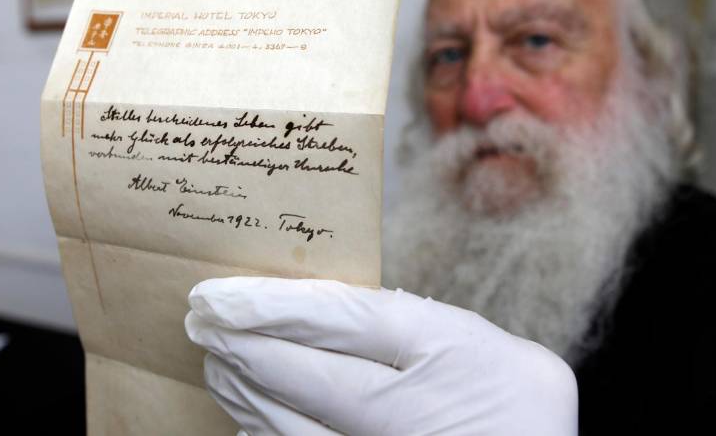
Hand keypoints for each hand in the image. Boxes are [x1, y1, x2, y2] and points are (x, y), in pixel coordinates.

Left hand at [185, 277, 576, 435]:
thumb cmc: (516, 395)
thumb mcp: (473, 334)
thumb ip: (404, 318)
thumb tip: (317, 312)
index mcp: (439, 346)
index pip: (336, 318)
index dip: (269, 305)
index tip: (219, 294)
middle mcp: (407, 407)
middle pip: (303, 374)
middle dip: (242, 345)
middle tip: (199, 320)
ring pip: (292, 425)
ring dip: (243, 390)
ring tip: (211, 360)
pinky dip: (267, 433)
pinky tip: (246, 413)